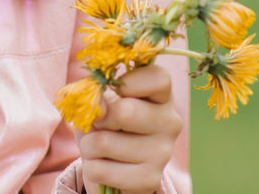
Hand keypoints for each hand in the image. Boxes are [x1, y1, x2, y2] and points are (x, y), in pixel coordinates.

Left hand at [79, 64, 182, 193]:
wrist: (116, 165)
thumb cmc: (109, 122)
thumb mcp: (102, 101)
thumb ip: (98, 95)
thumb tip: (99, 109)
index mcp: (162, 96)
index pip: (158, 78)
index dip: (129, 81)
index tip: (112, 90)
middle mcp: (170, 122)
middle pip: (125, 112)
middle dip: (99, 118)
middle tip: (99, 123)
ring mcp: (163, 153)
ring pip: (104, 143)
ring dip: (88, 145)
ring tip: (99, 146)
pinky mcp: (150, 179)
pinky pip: (100, 170)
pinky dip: (91, 167)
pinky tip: (105, 165)